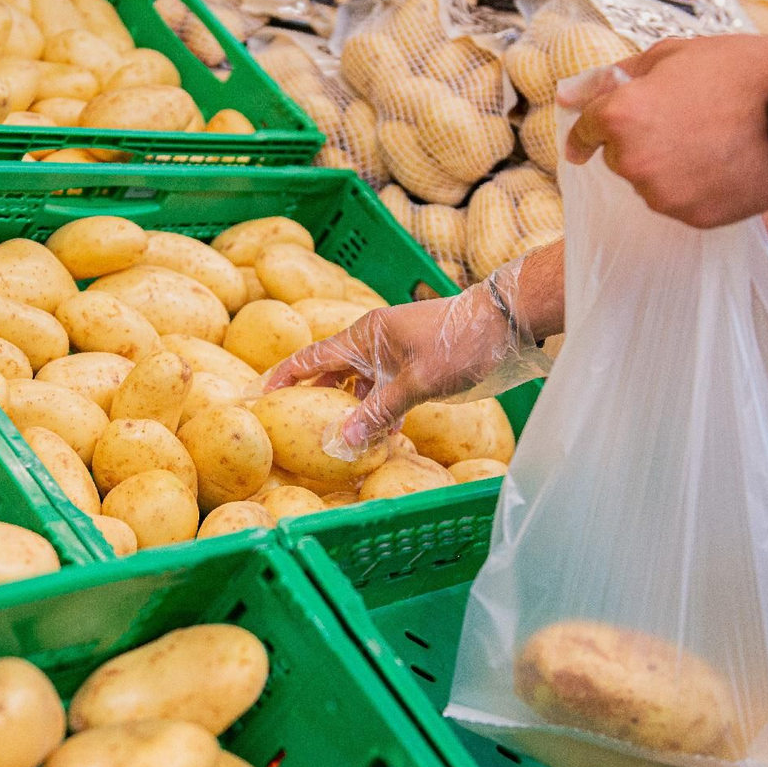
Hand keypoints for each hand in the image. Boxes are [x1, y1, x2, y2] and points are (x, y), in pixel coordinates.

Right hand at [263, 267, 546, 457]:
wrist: (507, 324)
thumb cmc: (460, 343)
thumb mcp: (417, 382)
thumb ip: (378, 412)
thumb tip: (340, 441)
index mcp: (365, 336)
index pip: (312, 357)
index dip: (284, 376)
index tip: (260, 395)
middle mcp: (375, 343)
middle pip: (332, 373)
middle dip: (315, 400)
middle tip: (295, 428)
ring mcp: (395, 355)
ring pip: (361, 386)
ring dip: (352, 412)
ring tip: (339, 442)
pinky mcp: (416, 367)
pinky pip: (386, 391)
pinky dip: (380, 413)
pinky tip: (384, 437)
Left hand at [562, 35, 767, 228]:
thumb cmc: (740, 71)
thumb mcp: (673, 55)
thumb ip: (612, 77)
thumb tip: (566, 95)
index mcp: (620, 116)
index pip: (584, 132)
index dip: (592, 131)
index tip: (592, 139)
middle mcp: (632, 161)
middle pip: (620, 159)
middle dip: (642, 142)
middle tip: (689, 120)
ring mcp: (662, 195)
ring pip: (651, 184)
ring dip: (670, 168)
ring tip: (714, 141)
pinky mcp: (693, 218)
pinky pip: (682, 205)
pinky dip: (697, 189)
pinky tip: (726, 164)